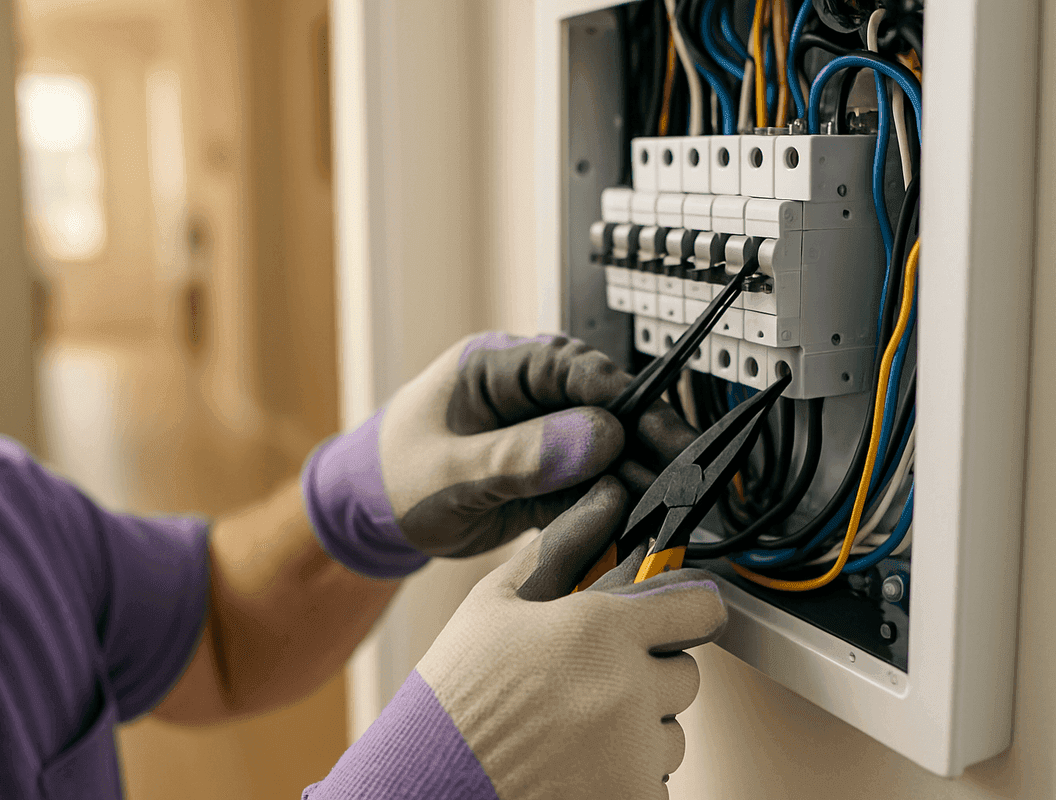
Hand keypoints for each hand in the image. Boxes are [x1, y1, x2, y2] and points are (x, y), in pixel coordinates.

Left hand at [302, 332, 696, 577]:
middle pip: (603, 408)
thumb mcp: (448, 469)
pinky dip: (612, 510)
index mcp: (497, 367)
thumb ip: (518, 455)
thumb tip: (598, 437)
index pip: (575, 368)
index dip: (622, 397)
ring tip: (671, 511)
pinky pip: (589, 489)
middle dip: (645, 442)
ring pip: (604, 453)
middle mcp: (527, 396)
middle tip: (686, 474)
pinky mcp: (546, 478)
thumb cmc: (391, 476)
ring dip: (636, 481)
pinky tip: (637, 529)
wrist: (369, 518)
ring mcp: (540, 437)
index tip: (657, 429)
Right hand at [305, 477, 728, 799]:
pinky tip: (578, 767)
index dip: (689, 610)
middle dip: (651, 674)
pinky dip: (628, 775)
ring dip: (640, 730)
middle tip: (594, 683)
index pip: (700, 609)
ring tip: (576, 732)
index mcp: (600, 628)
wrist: (426, 784)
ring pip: (673, 732)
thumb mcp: (494, 605)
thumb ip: (558, 550)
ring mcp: (633, 753)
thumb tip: (602, 502)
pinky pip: (658, 781)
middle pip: (686, 673)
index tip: (677, 618)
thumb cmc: (455, 694)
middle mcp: (627, 688)